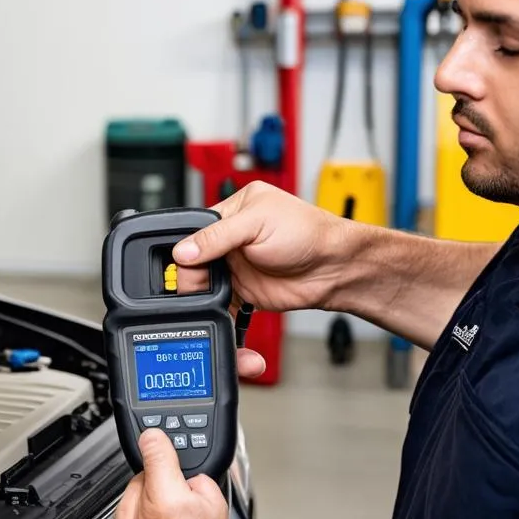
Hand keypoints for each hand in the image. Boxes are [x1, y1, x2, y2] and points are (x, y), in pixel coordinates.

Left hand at [114, 429, 240, 518]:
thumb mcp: (214, 501)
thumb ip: (195, 475)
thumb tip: (181, 470)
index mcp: (165, 498)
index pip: (152, 449)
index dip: (157, 440)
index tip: (155, 436)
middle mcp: (139, 514)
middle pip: (141, 474)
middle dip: (159, 478)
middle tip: (179, 494)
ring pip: (132, 496)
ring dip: (148, 498)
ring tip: (172, 517)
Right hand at [174, 181, 351, 317]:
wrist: (333, 269)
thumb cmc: (308, 233)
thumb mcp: (257, 224)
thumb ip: (217, 236)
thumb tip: (184, 250)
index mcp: (233, 210)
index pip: (194, 228)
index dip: (187, 246)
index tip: (185, 260)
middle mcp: (230, 238)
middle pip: (193, 257)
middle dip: (191, 271)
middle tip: (198, 280)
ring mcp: (234, 265)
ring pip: (201, 281)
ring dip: (200, 291)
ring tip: (208, 293)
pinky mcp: (240, 290)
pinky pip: (216, 301)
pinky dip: (212, 308)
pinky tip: (213, 308)